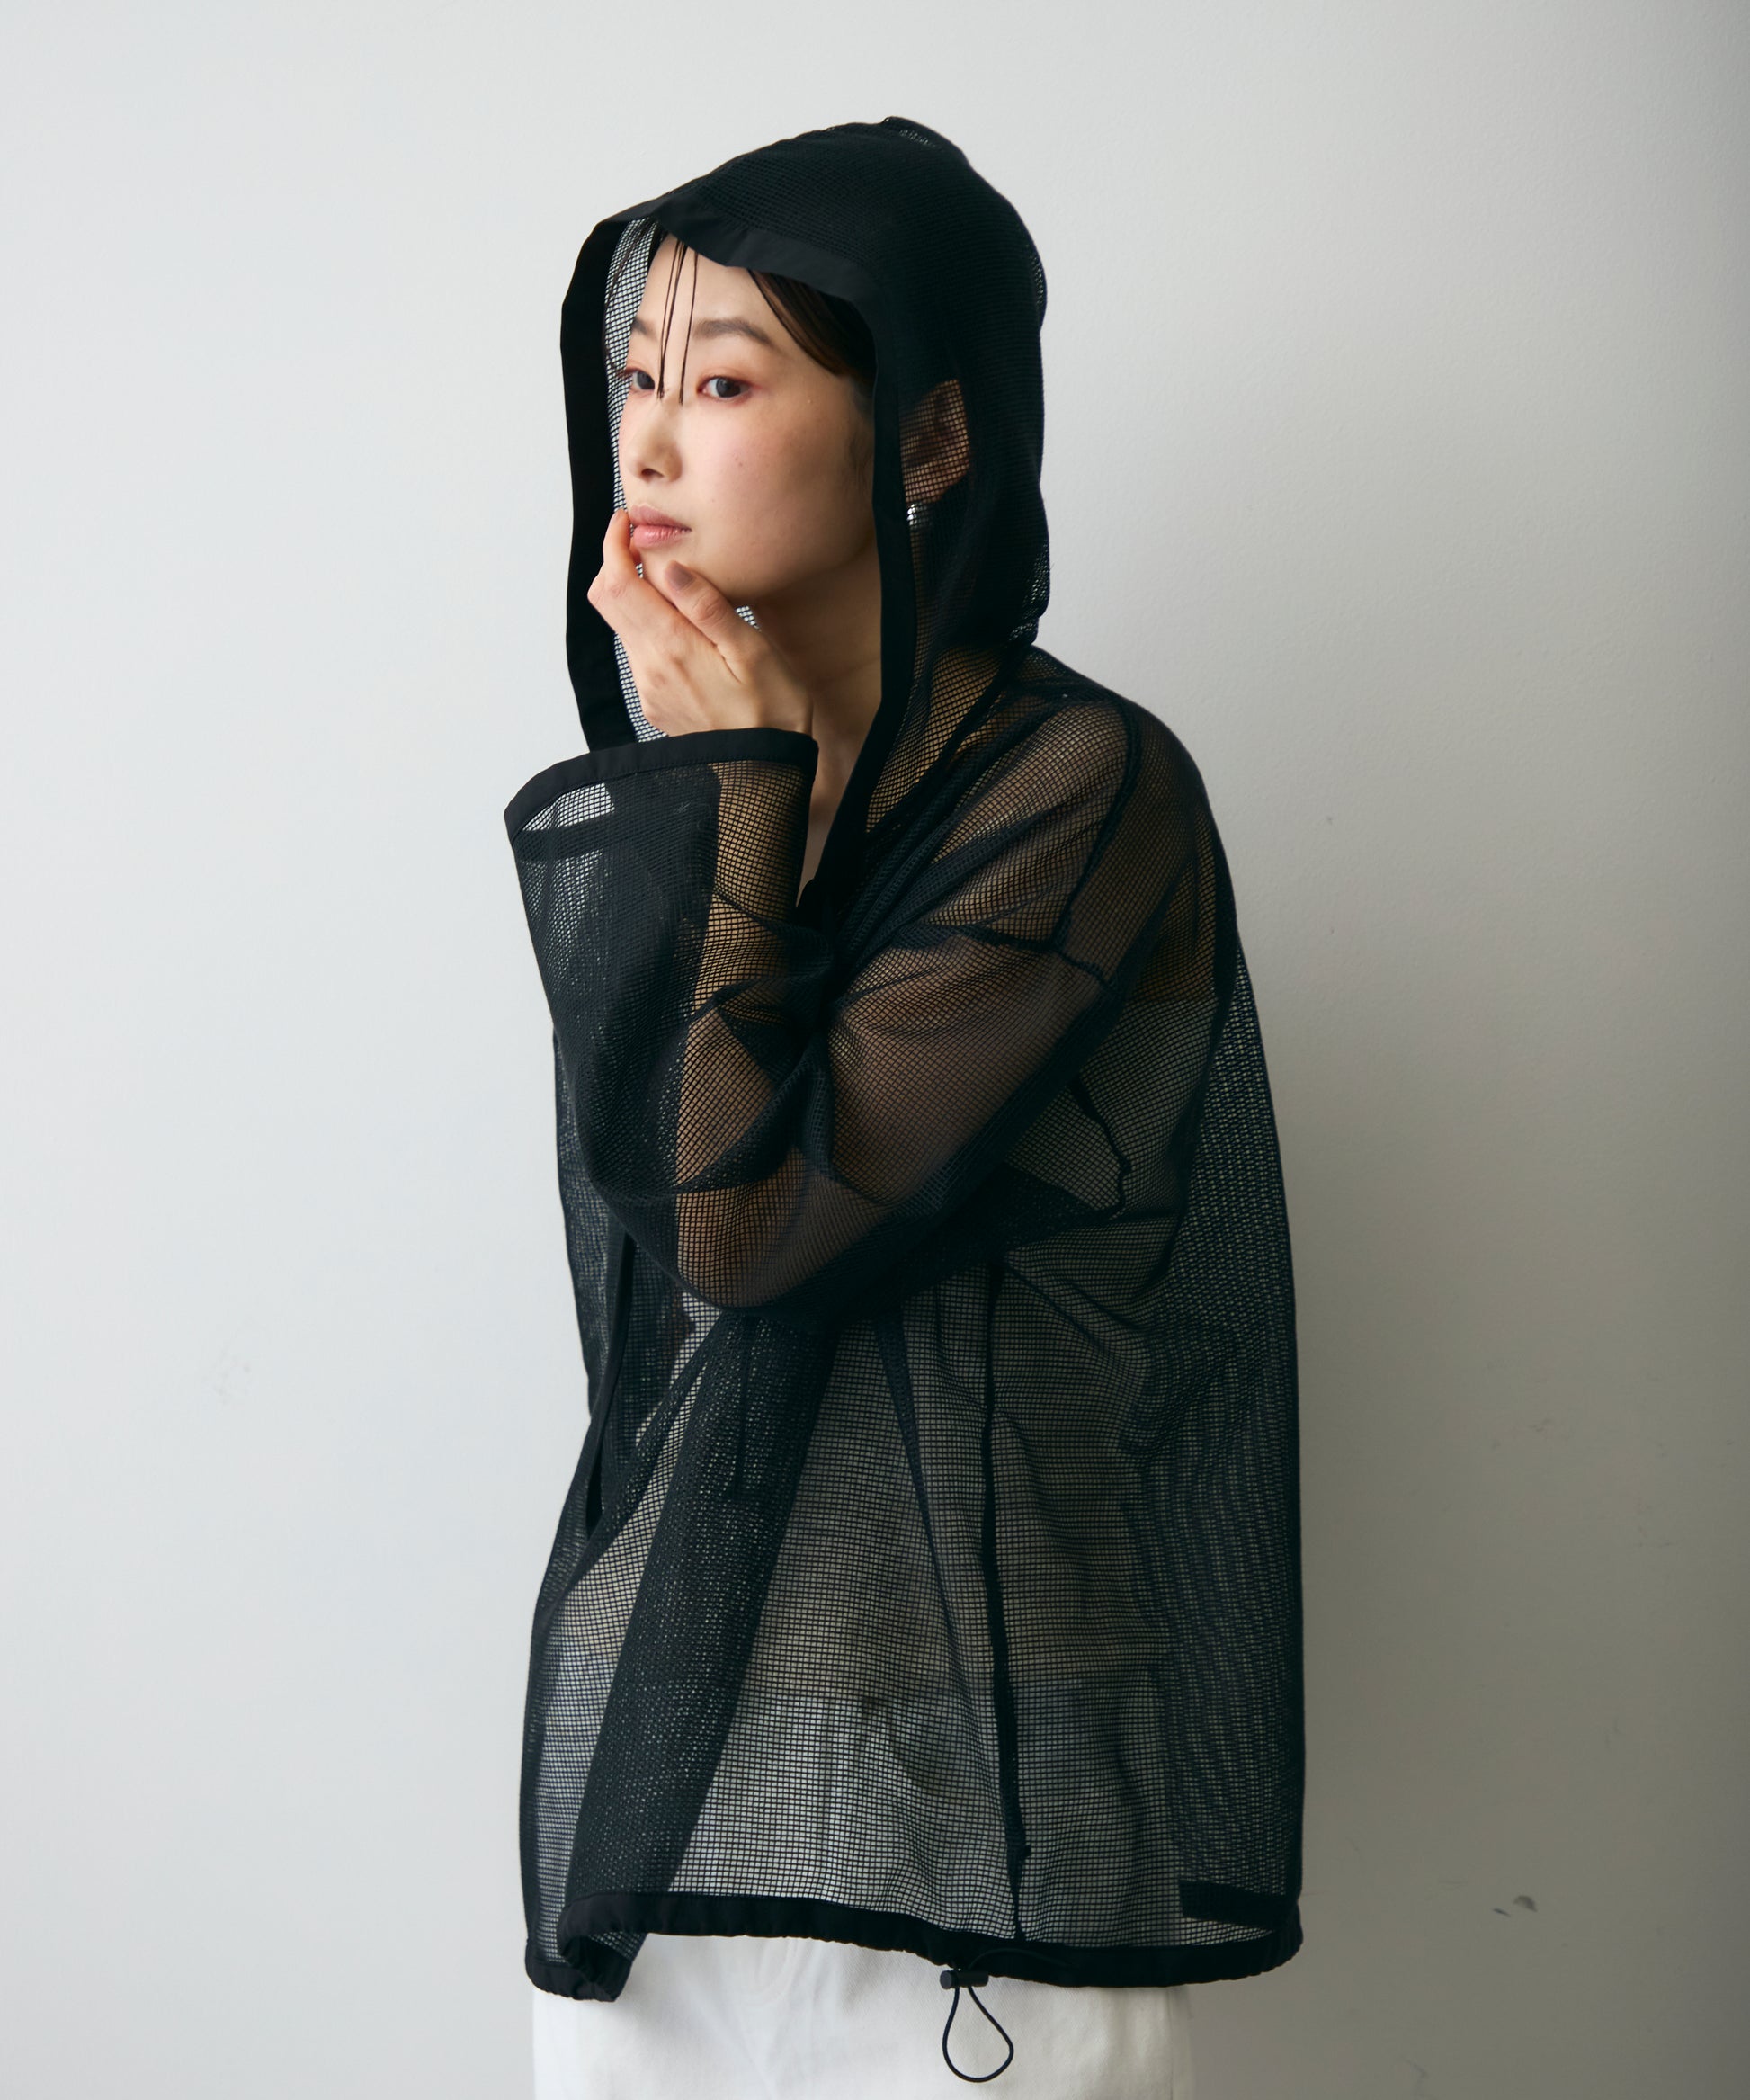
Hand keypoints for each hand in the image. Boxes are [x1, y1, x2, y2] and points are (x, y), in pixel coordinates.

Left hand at [586, 510, 814, 738]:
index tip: (626, 522)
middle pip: (607, 600)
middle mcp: (649, 667)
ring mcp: (648, 687)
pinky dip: (647, 624)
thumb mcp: (753, 652)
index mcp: (671, 647)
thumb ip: (708, 607)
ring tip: (671, 579)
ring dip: (633, 594)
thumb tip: (671, 568)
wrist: (764, 776)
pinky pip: (638, 651)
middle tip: (645, 542)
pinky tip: (682, 623)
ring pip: (621, 625)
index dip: (613, 545)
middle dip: (616, 562)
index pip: (617, 584)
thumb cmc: (772, 714)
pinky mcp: (655, 701)